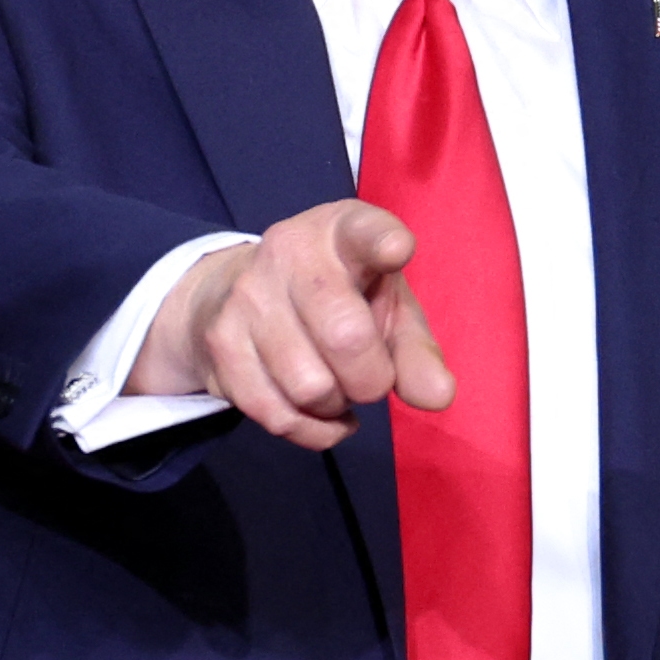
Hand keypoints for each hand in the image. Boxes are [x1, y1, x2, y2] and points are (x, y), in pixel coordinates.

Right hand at [126, 200, 455, 450]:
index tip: (399, 249)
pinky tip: (319, 412)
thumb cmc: (337, 298)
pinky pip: (279, 415)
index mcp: (342, 231)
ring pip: (311, 387)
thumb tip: (439, 396)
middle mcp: (290, 252)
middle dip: (373, 379)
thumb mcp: (385, 308)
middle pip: (346, 336)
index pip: (364, 230)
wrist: (233, 293)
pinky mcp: (221, 343)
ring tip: (337, 385)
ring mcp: (248, 296)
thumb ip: (416, 350)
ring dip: (337, 405)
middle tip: (372, 378)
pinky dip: (312, 430)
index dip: (383, 241)